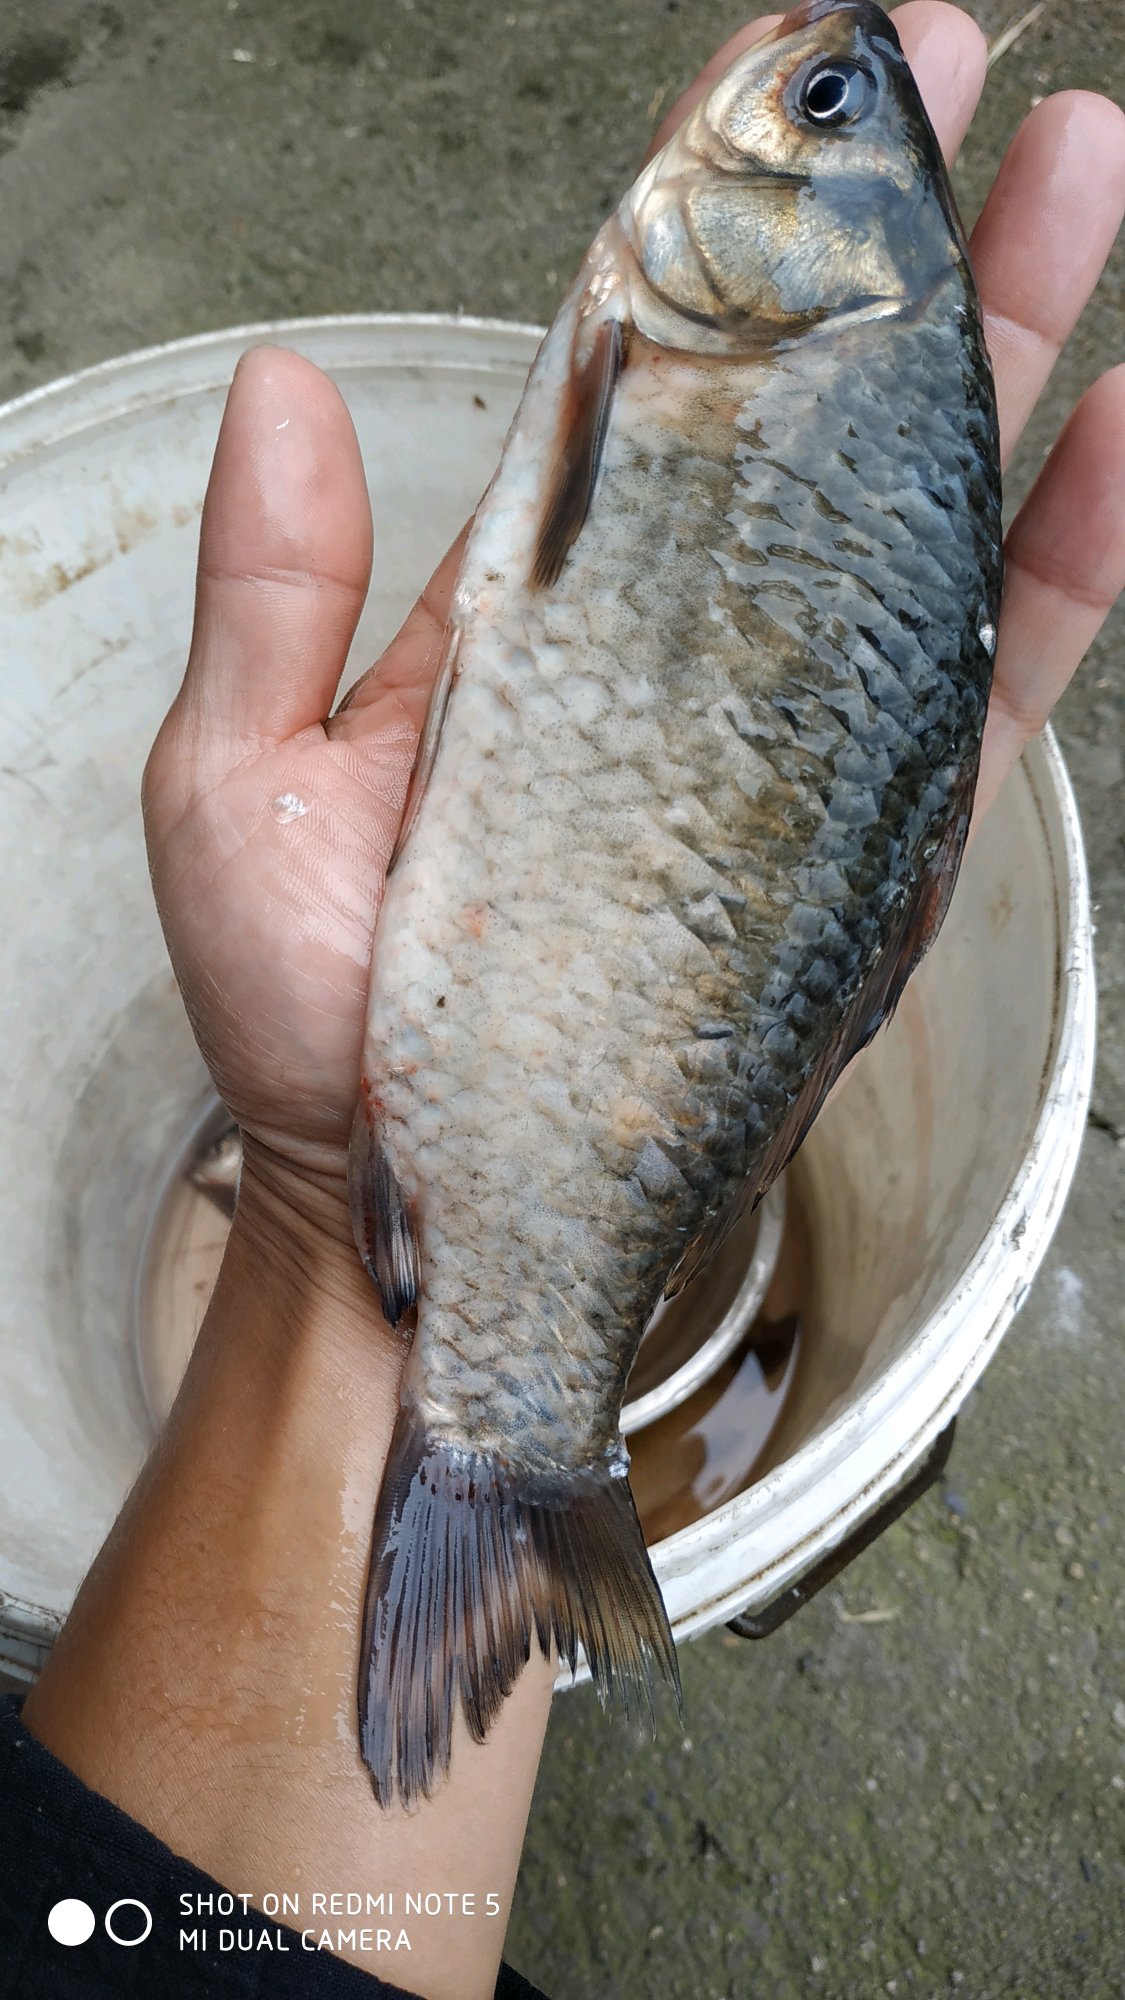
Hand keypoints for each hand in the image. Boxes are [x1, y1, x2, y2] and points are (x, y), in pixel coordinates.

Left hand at [142, 0, 1124, 1241]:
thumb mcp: (236, 795)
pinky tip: (1120, 433)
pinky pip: (985, 682)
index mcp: (534, 600)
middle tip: (948, 56)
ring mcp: (787, 725)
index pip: (637, 367)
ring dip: (1001, 340)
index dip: (701, 217)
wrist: (424, 1196)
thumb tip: (277, 384)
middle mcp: (679, 638)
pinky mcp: (867, 833)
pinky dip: (1063, 560)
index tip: (762, 66)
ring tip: (1078, 168)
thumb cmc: (316, 1016)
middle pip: (805, 398)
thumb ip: (270, 597)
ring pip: (917, 503)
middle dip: (880, 225)